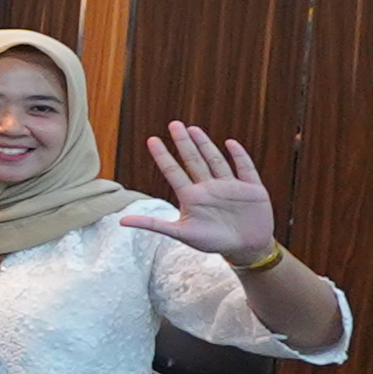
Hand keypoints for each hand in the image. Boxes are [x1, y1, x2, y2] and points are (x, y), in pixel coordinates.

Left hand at [121, 121, 278, 259]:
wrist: (245, 249)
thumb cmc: (212, 242)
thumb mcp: (181, 233)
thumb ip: (153, 224)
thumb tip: (120, 221)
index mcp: (191, 196)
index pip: (173, 171)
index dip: (163, 156)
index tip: (151, 140)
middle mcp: (208, 187)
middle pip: (193, 160)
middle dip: (183, 142)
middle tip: (174, 124)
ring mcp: (229, 186)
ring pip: (215, 160)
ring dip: (205, 145)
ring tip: (193, 129)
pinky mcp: (251, 189)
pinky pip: (244, 168)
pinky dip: (238, 156)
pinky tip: (229, 143)